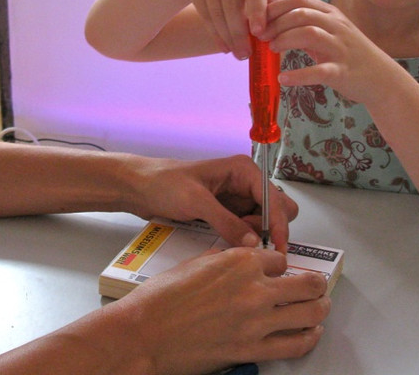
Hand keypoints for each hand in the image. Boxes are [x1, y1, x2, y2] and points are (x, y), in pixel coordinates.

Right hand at [111, 247, 328, 372]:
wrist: (145, 333)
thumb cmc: (161, 298)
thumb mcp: (195, 263)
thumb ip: (223, 259)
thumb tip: (236, 259)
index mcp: (239, 261)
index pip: (280, 259)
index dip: (280, 265)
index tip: (280, 271)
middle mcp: (255, 288)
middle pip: (306, 284)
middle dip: (315, 284)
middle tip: (317, 286)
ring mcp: (257, 321)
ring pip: (310, 314)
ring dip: (320, 309)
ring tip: (322, 307)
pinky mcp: (253, 349)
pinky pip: (296, 344)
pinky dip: (310, 338)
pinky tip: (313, 334)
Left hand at [127, 154, 297, 249]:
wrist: (139, 187)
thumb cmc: (164, 184)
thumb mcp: (196, 202)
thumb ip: (227, 222)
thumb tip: (255, 244)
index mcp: (243, 170)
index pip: (276, 199)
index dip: (279, 224)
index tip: (277, 249)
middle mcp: (245, 183)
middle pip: (278, 210)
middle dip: (270, 229)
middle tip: (247, 241)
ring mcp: (237, 199)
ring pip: (264, 222)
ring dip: (256, 235)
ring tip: (231, 240)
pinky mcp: (227, 213)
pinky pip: (247, 229)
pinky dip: (243, 238)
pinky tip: (227, 243)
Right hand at [182, 0, 271, 58]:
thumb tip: (280, 24)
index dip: (257, 12)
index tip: (260, 33)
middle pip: (232, 6)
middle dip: (239, 34)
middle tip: (247, 54)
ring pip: (216, 13)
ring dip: (227, 38)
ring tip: (237, 54)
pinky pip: (205, 15)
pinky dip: (215, 34)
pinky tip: (224, 46)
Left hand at [266, 0, 393, 105]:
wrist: (382, 79)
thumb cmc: (349, 55)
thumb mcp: (330, 33)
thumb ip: (306, 25)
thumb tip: (271, 23)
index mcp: (331, 15)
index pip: (300, 1)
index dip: (275, 7)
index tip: (259, 18)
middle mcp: (337, 27)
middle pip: (301, 15)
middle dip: (276, 23)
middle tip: (261, 35)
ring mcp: (341, 48)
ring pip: (310, 34)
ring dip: (285, 39)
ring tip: (272, 49)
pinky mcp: (343, 71)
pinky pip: (319, 71)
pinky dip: (298, 75)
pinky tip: (283, 79)